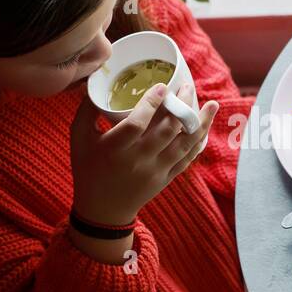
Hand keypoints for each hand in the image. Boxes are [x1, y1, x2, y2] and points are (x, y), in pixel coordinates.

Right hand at [70, 82, 217, 226]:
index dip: (151, 104)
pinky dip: (198, 142)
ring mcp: (154, 172)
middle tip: (189, 86)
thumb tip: (93, 81)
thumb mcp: (79, 138)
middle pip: (166, 131)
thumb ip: (87, 109)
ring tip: (213, 104)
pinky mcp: (165, 179)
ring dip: (200, 123)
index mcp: (114, 149)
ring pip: (183, 145)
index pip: (136, 124)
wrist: (103, 210)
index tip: (163, 86)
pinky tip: (206, 127)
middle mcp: (136, 161)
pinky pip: (187, 159)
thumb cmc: (88, 168)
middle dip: (182, 106)